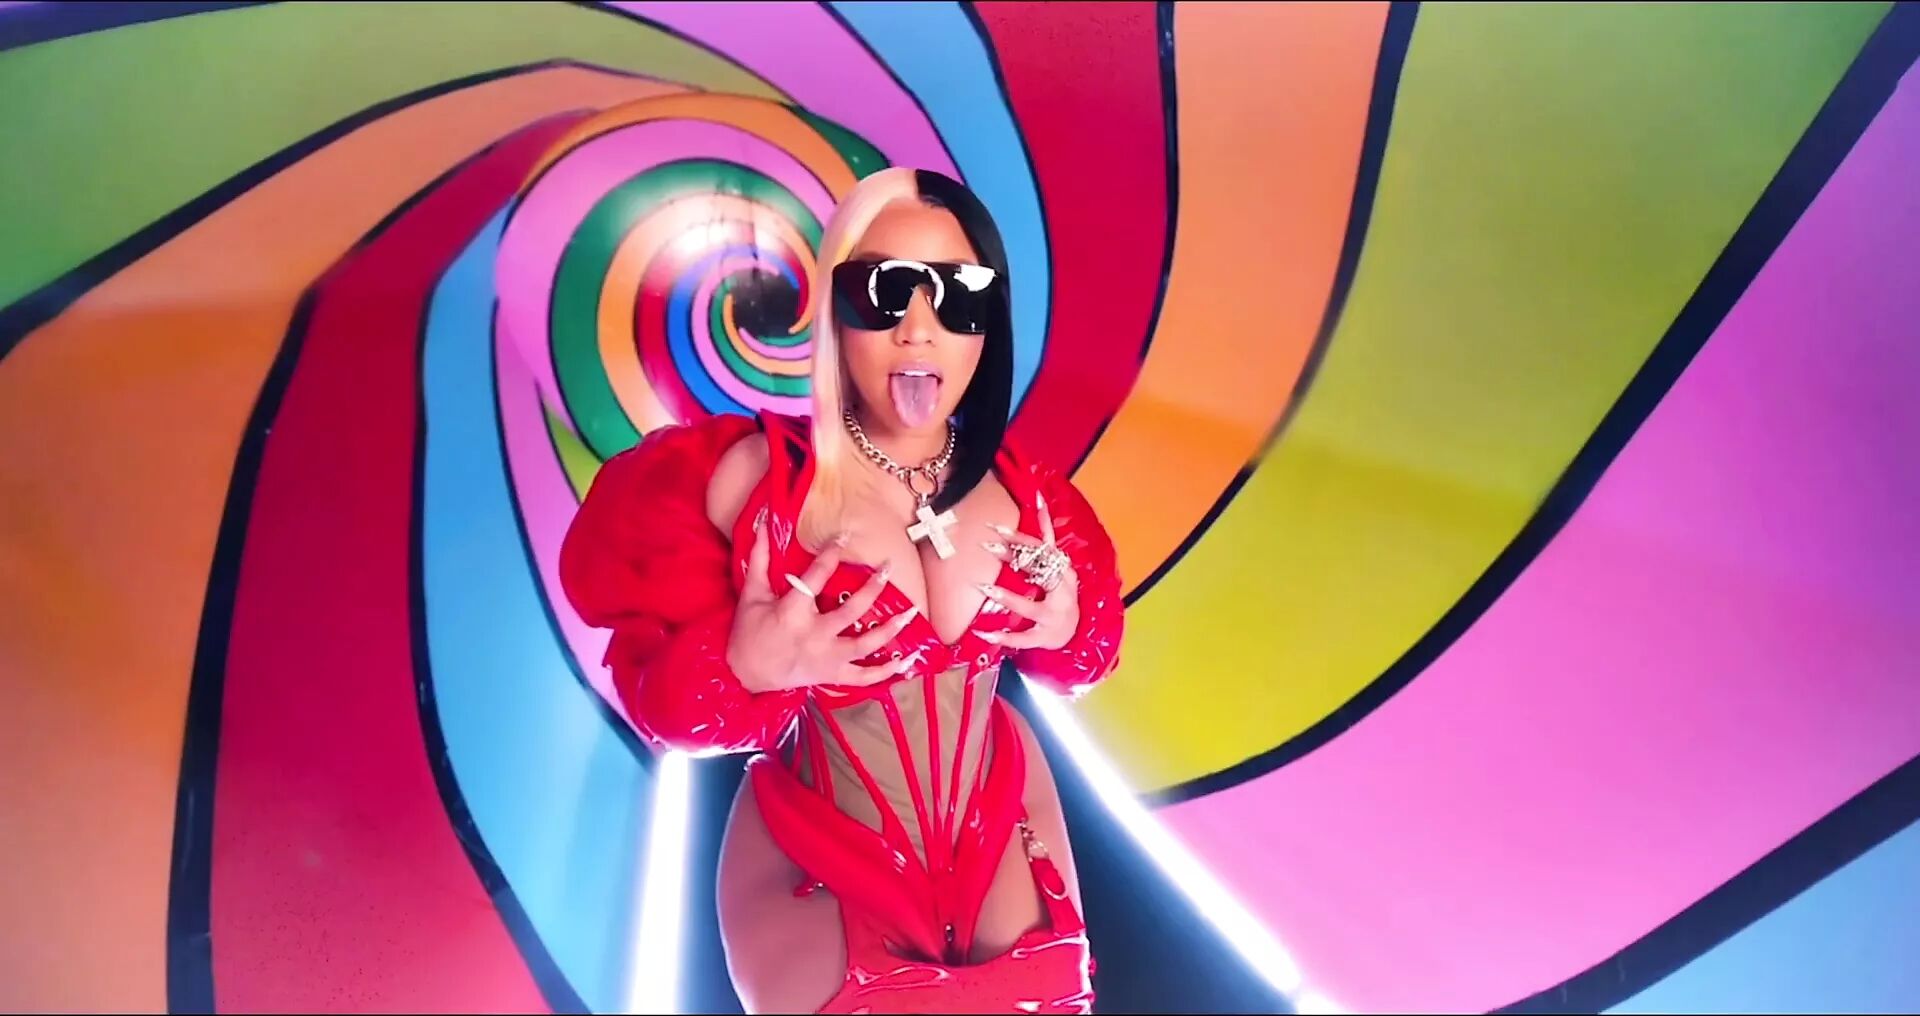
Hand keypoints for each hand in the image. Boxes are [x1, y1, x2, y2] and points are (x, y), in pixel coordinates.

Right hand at [726, 516, 922, 692]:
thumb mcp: (751, 594)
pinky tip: (904, 661)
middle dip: (873, 587)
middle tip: (887, 567)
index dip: (831, 554)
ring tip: (911, 612)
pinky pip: (863, 678)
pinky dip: (885, 673)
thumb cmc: (748, 632)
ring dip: (890, 629)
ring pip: (866, 644)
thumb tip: (763, 524)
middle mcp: (814, 635)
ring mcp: (826, 658)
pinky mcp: (832, 676)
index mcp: (792, 612)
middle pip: (852, 610)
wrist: (745, 675)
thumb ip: (760, 559)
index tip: (844, 536)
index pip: (816, 577)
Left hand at [977, 493, 1079, 651]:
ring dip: (1008, 598)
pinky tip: (985, 633)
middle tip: (986, 546)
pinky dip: (1005, 637)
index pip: (1042, 550)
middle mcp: (1062, 593)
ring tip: (985, 588)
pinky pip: (1023, 638)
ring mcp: (1053, 617)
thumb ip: (1046, 534)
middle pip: (1038, 572)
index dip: (1020, 538)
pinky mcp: (1044, 637)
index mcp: (1063, 572)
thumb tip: (1037, 497)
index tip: (996, 527)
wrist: (1075, 633)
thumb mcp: (1058, 564)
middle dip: (1013, 558)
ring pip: (1030, 607)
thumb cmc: (1062, 594)